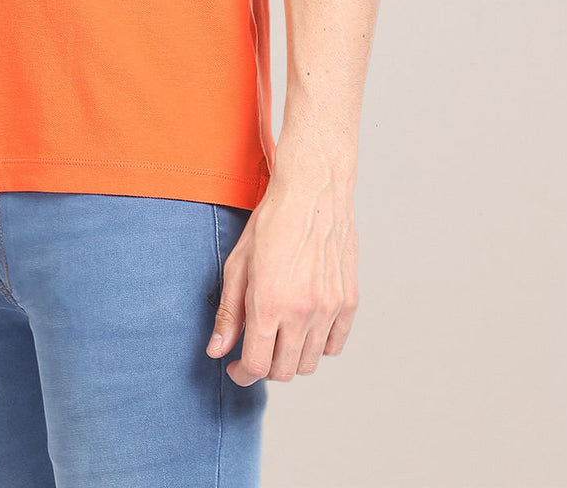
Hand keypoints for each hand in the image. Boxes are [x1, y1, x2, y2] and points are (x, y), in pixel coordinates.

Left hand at [205, 156, 358, 384]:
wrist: (312, 191)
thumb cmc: (271, 222)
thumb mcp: (238, 264)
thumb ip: (227, 313)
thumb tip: (217, 350)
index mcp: (269, 304)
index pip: (257, 366)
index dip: (242, 374)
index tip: (236, 367)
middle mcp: (302, 312)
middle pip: (284, 371)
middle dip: (264, 368)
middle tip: (254, 350)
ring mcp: (329, 308)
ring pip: (309, 363)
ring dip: (290, 358)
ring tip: (278, 336)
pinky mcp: (348, 301)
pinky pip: (334, 344)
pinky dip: (318, 346)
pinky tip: (304, 328)